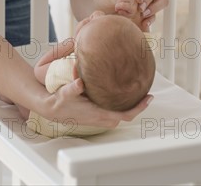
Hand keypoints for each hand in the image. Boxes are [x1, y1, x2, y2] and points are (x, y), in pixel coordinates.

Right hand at [38, 35, 152, 127]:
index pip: (123, 115)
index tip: (149, 98)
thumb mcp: (64, 93)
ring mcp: (99, 116)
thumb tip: (80, 82)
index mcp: (97, 114)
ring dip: (131, 106)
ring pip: (121, 114)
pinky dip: (123, 105)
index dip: (138, 108)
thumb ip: (71, 88)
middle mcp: (101, 117)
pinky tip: (124, 93)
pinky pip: (115, 111)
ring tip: (139, 92)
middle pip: (126, 116)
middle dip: (138, 107)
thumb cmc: (59, 101)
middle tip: (148, 93)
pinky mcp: (97, 113)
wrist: (51, 108)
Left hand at [99, 0, 167, 30]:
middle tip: (140, 8)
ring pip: (162, 0)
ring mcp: (147, 2)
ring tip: (143, 15)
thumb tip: (131, 7)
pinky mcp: (147, 15)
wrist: (101, 13)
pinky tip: (143, 24)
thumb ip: (120, 1)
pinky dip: (151, 20)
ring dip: (155, 7)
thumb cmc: (104, 2)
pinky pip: (155, 16)